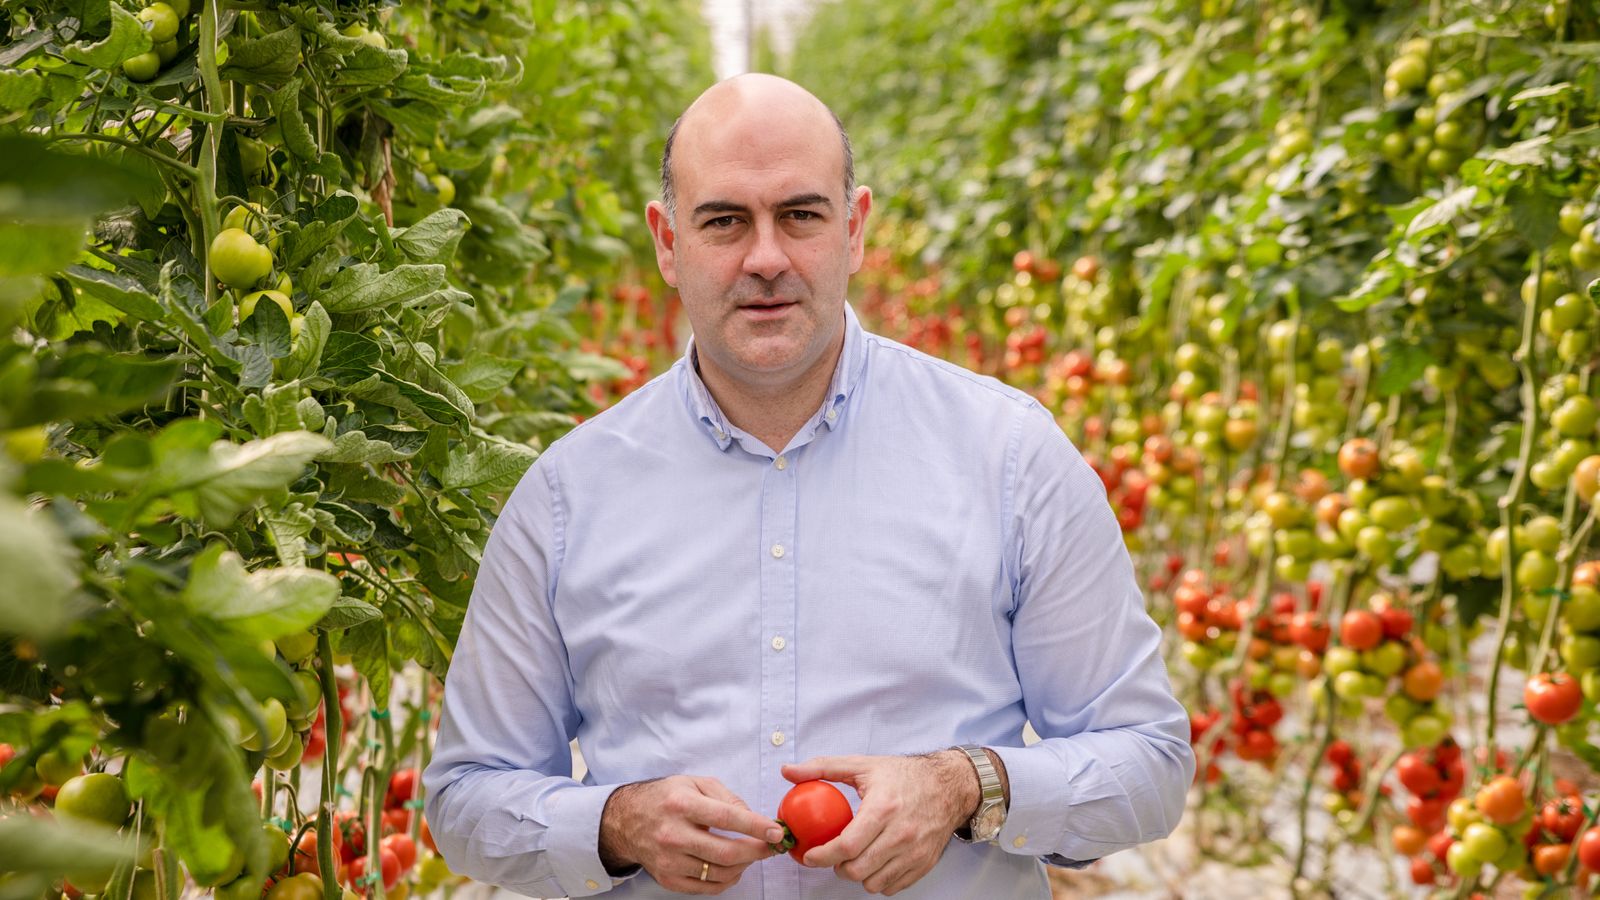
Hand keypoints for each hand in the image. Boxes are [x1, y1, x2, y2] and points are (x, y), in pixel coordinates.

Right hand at [599, 775, 784, 894]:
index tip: (776, 831)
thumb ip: (726, 797)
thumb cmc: (665, 798)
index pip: (727, 818)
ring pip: (719, 873)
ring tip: (751, 854)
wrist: (625, 820)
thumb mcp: (694, 783)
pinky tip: (734, 868)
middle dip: (756, 851)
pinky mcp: (667, 879)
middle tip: (771, 846)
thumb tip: (753, 817)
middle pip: (726, 852)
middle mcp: (673, 834)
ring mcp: (669, 861)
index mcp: (681, 804)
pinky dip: (727, 881)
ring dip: (744, 866)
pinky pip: (706, 888)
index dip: (755, 826)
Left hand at [780, 752, 972, 895]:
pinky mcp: (924, 864)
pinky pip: (892, 887)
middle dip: (837, 867)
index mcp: (883, 808)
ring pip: (873, 882)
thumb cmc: (904, 775)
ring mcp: (915, 851)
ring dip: (857, 875)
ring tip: (854, 859)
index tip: (809, 855)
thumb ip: (822, 768)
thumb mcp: (863, 765)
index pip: (846, 845)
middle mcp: (901, 833)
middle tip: (832, 856)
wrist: (950, 786)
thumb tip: (788, 771)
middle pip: (857, 869)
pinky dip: (878, 880)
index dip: (822, 856)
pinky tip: (874, 862)